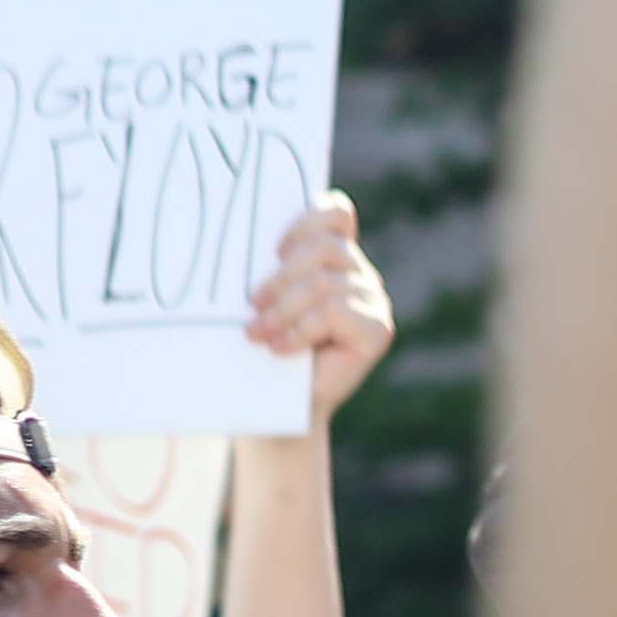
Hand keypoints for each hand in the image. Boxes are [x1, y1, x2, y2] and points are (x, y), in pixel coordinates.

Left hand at [244, 193, 396, 433]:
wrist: (277, 405)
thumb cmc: (263, 346)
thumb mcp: (265, 299)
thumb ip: (270, 268)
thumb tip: (239, 240)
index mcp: (335, 254)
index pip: (335, 211)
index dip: (303, 223)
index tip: (272, 251)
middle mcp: (358, 272)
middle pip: (323, 246)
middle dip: (280, 277)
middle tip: (252, 305)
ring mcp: (372, 299)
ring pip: (322, 282)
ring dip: (283, 309)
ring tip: (258, 334)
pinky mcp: (378, 330)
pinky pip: (334, 311)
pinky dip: (300, 330)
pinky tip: (281, 348)